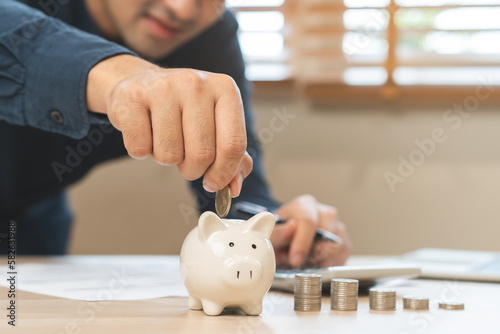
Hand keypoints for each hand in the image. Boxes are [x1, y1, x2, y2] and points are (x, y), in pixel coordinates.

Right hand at [86, 55, 252, 195]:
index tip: (213, 183)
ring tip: (164, 138)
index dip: (224, 173)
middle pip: (202, 154)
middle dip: (193, 170)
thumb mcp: (215, 123)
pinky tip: (145, 133)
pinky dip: (141, 151)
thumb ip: (231, 154)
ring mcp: (163, 88)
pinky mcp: (132, 97)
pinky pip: (140, 148)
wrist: (140, 82)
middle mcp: (196, 84)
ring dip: (166, 159)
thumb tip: (234, 186)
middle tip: (185, 159)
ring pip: (170, 155)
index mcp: (225, 89)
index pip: (233, 144)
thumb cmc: (182, 108)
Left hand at [271, 195, 351, 267]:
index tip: (295, 260)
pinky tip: (315, 264)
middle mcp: (325, 212)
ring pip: (336, 247)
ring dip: (320, 261)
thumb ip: (278, 233)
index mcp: (305, 205)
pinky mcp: (345, 242)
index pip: (308, 221)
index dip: (302, 243)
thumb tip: (291, 228)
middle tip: (298, 263)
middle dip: (312, 255)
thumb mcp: (271, 235)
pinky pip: (342, 257)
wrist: (287, 241)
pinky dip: (328, 265)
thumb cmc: (279, 236)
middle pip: (327, 235)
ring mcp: (338, 226)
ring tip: (305, 263)